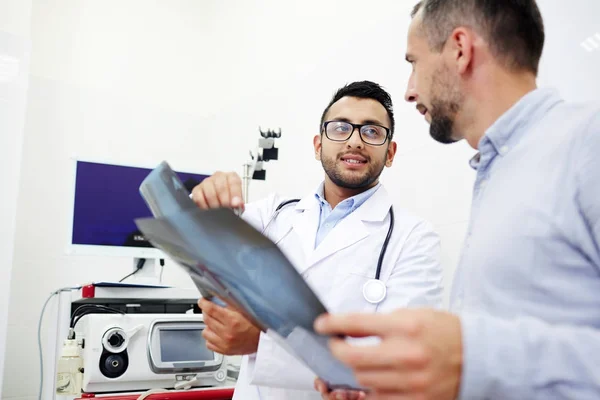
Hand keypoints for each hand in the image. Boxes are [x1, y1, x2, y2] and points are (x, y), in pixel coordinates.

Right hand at [191, 171, 243, 210]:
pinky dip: (204, 206)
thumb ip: (239, 202)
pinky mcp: (197, 189)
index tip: (235, 204)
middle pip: (221, 187)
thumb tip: (238, 204)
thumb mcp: (238, 200)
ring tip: (218, 209)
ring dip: (214, 204)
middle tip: (226, 209)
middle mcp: (219, 177)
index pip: (234, 182)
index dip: (235, 194)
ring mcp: (207, 182)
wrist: (219, 200)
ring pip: (210, 193)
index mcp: (231, 177)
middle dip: (224, 201)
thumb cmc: (230, 199)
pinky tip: (209, 208)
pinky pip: (198, 198)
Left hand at [198, 297, 260, 354]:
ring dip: (208, 326)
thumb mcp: (245, 309)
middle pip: (206, 319)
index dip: (204, 303)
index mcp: (233, 320)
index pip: (211, 309)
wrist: (264, 340)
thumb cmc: (258, 325)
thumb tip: (218, 295)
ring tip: (215, 323)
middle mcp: (227, 333)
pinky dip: (211, 338)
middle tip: (210, 310)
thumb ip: (230, 303)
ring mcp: (225, 344)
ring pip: (205, 332)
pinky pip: (209, 344)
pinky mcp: (225, 351)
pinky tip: (216, 333)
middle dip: (207, 312)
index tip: (202, 301)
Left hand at [314, 309, 461, 399]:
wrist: (476, 355)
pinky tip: (373, 378)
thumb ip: (378, 323)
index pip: (356, 324)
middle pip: (354, 358)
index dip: (332, 324)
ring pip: (363, 381)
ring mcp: (412, 382)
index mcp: (406, 327)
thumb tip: (345, 328)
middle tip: (336, 345)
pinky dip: (371, 389)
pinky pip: (379, 399)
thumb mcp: (410, 315)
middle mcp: (408, 354)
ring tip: (356, 361)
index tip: (321, 325)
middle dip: (337, 351)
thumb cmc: (442, 331)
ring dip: (354, 370)